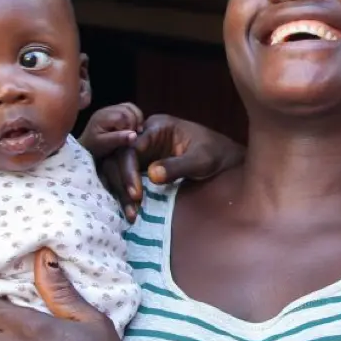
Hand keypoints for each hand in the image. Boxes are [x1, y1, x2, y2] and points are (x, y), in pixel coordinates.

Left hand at [78, 103, 141, 159]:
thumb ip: (118, 139)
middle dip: (135, 121)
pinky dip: (134, 115)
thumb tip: (134, 135)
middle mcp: (106, 110)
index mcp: (102, 117)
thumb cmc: (94, 147)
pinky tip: (134, 125)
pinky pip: (128, 107)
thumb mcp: (104, 144)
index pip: (123, 115)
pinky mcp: (113, 111)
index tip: (131, 137)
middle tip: (134, 133)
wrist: (86, 146)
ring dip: (136, 117)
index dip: (131, 125)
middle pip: (127, 108)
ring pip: (129, 106)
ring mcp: (110, 109)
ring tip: (136, 129)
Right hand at [96, 112, 244, 221]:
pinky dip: (125, 194)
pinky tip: (131, 211)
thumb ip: (178, 166)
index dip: (129, 170)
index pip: (131, 146)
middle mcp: (144, 136)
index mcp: (158, 126)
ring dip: (120, 190)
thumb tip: (152, 175)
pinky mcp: (141, 165)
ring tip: (132, 214)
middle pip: (118, 156)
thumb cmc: (215, 155)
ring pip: (116, 168)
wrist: (223, 160)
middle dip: (122, 182)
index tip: (136, 194)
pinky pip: (124, 178)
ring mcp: (141, 151)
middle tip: (134, 205)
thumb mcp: (201, 160)